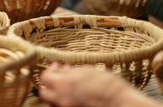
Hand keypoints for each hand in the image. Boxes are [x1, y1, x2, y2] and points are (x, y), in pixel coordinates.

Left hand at [39, 63, 156, 106]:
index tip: (57, 65)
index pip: (45, 77)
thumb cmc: (110, 86)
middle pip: (44, 92)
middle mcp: (62, 99)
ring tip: (67, 88)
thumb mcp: (88, 71)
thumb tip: (63, 70)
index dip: (50, 70)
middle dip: (49, 84)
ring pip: (52, 103)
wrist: (124, 105)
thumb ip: (71, 71)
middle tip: (58, 78)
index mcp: (64, 85)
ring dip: (55, 94)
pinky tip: (73, 96)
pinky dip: (63, 102)